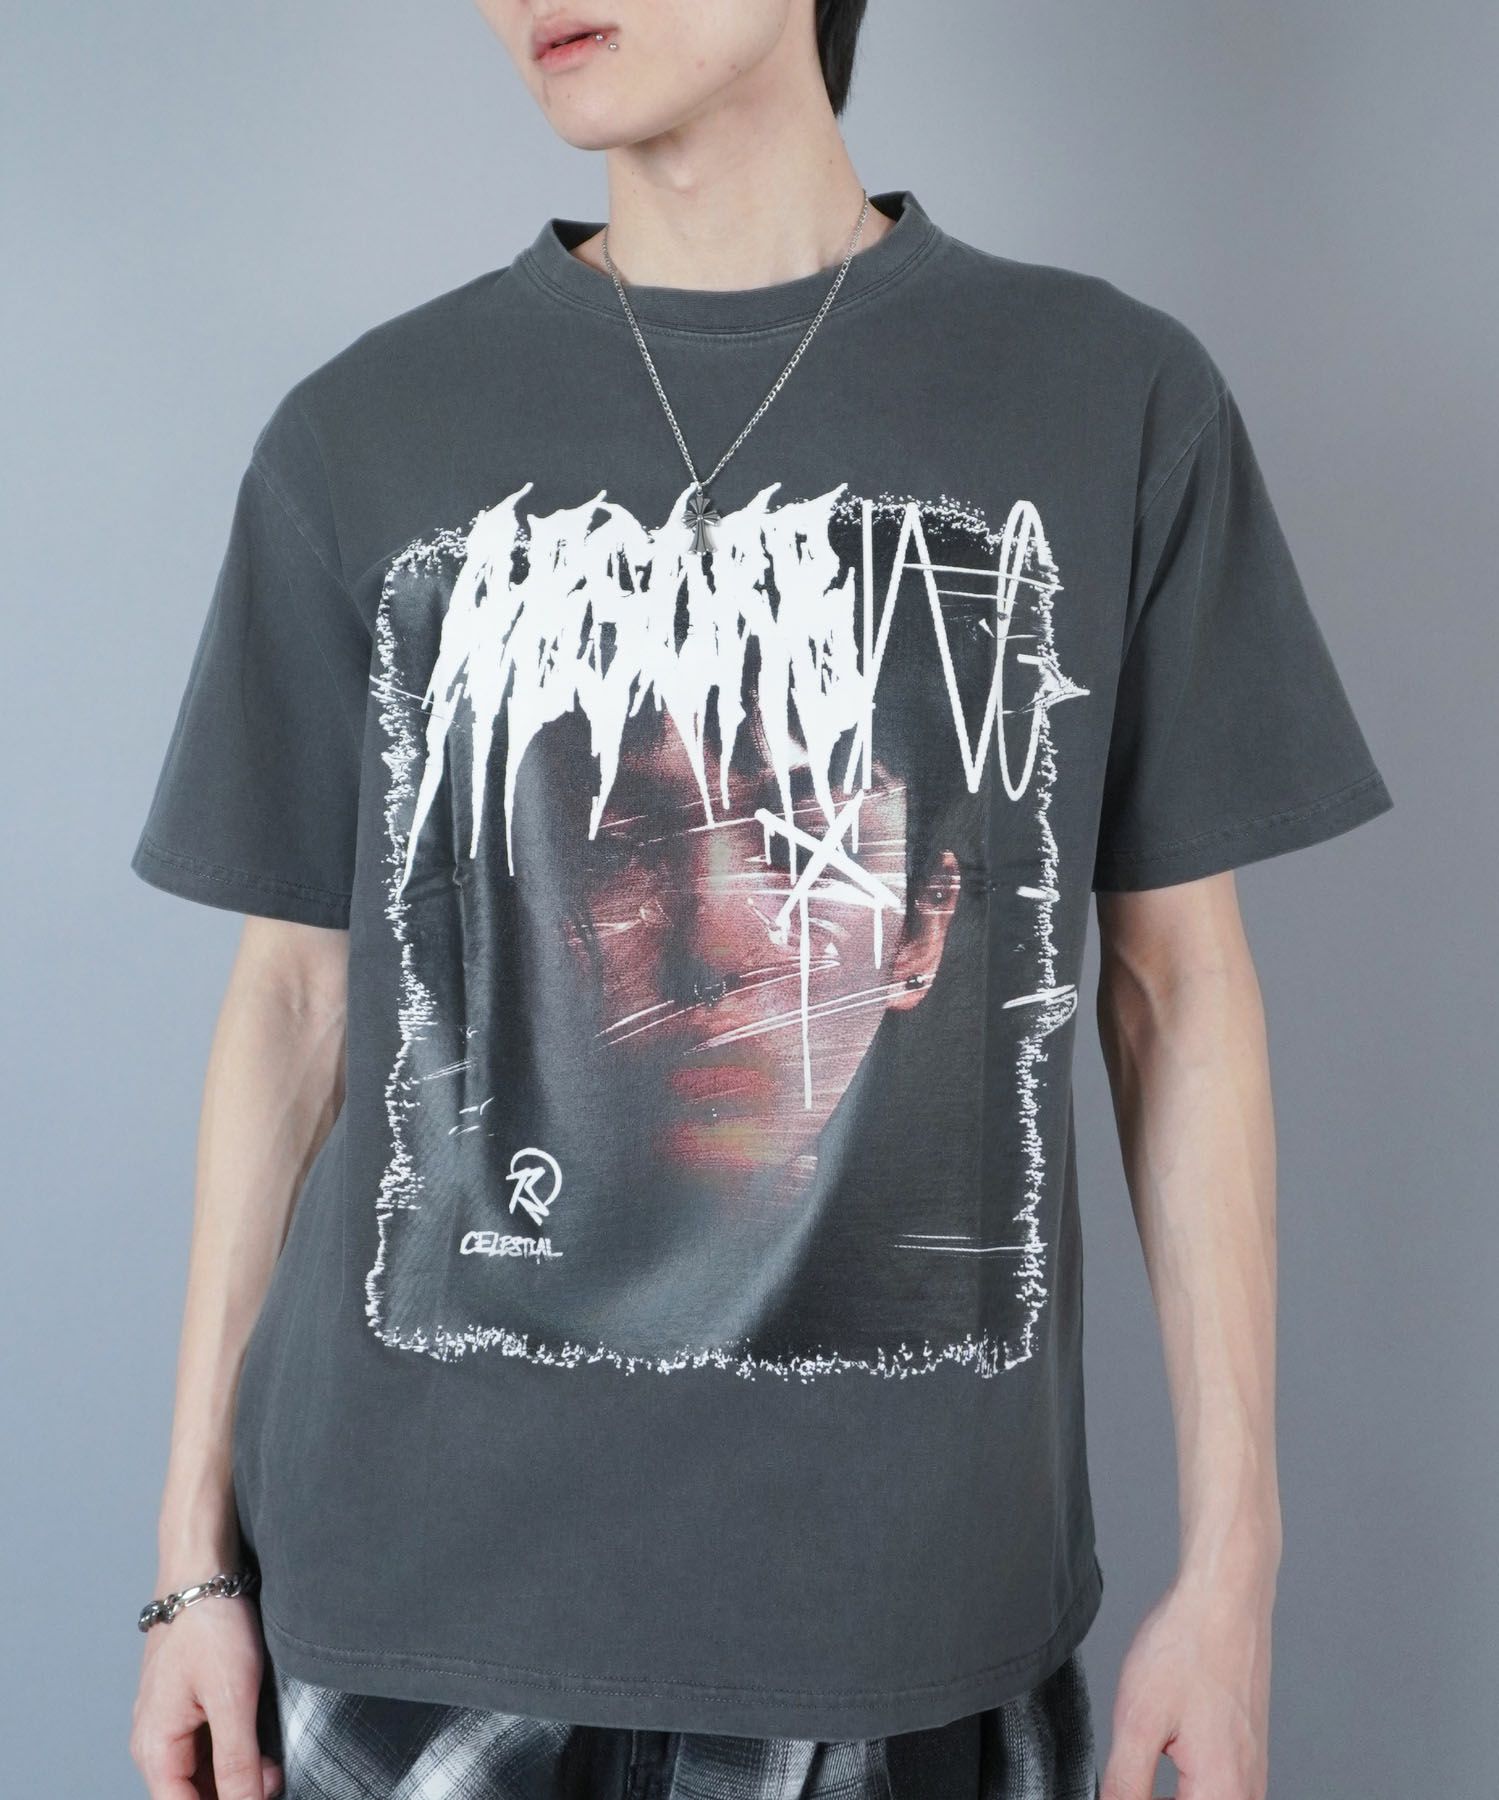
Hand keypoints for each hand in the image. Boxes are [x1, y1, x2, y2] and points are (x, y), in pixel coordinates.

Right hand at [130, 1595, 282, 1798]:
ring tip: (274, 1764)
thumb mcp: (232, 1697)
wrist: (203, 1571)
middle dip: (236, 1793)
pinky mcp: (187, 1704)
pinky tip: (261, 1741)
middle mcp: (155, 1743)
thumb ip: (237, 1760)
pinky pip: (206, 1745)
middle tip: (275, 1779)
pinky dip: (234, 1751)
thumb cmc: (210, 1624)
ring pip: (203, 1772)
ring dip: (238, 1774)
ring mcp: (169, 1723)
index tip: (261, 1798)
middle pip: (193, 1795)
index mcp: (155, 1749)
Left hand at [1099, 1569, 1271, 1799]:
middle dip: (1155, 1797)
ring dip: (1172, 1794)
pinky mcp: (1247, 1754)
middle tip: (1125, 1777)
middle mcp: (1246, 1791)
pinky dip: (1189, 1787)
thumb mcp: (1138, 1722)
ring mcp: (1251, 1773)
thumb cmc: (1187, 1649)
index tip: (1121, 1785)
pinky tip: (1165, 1757)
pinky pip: (1220, 1789)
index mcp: (1221, 1793)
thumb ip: (1125, 1784)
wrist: (1224, 1601)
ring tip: (1142, 1768)